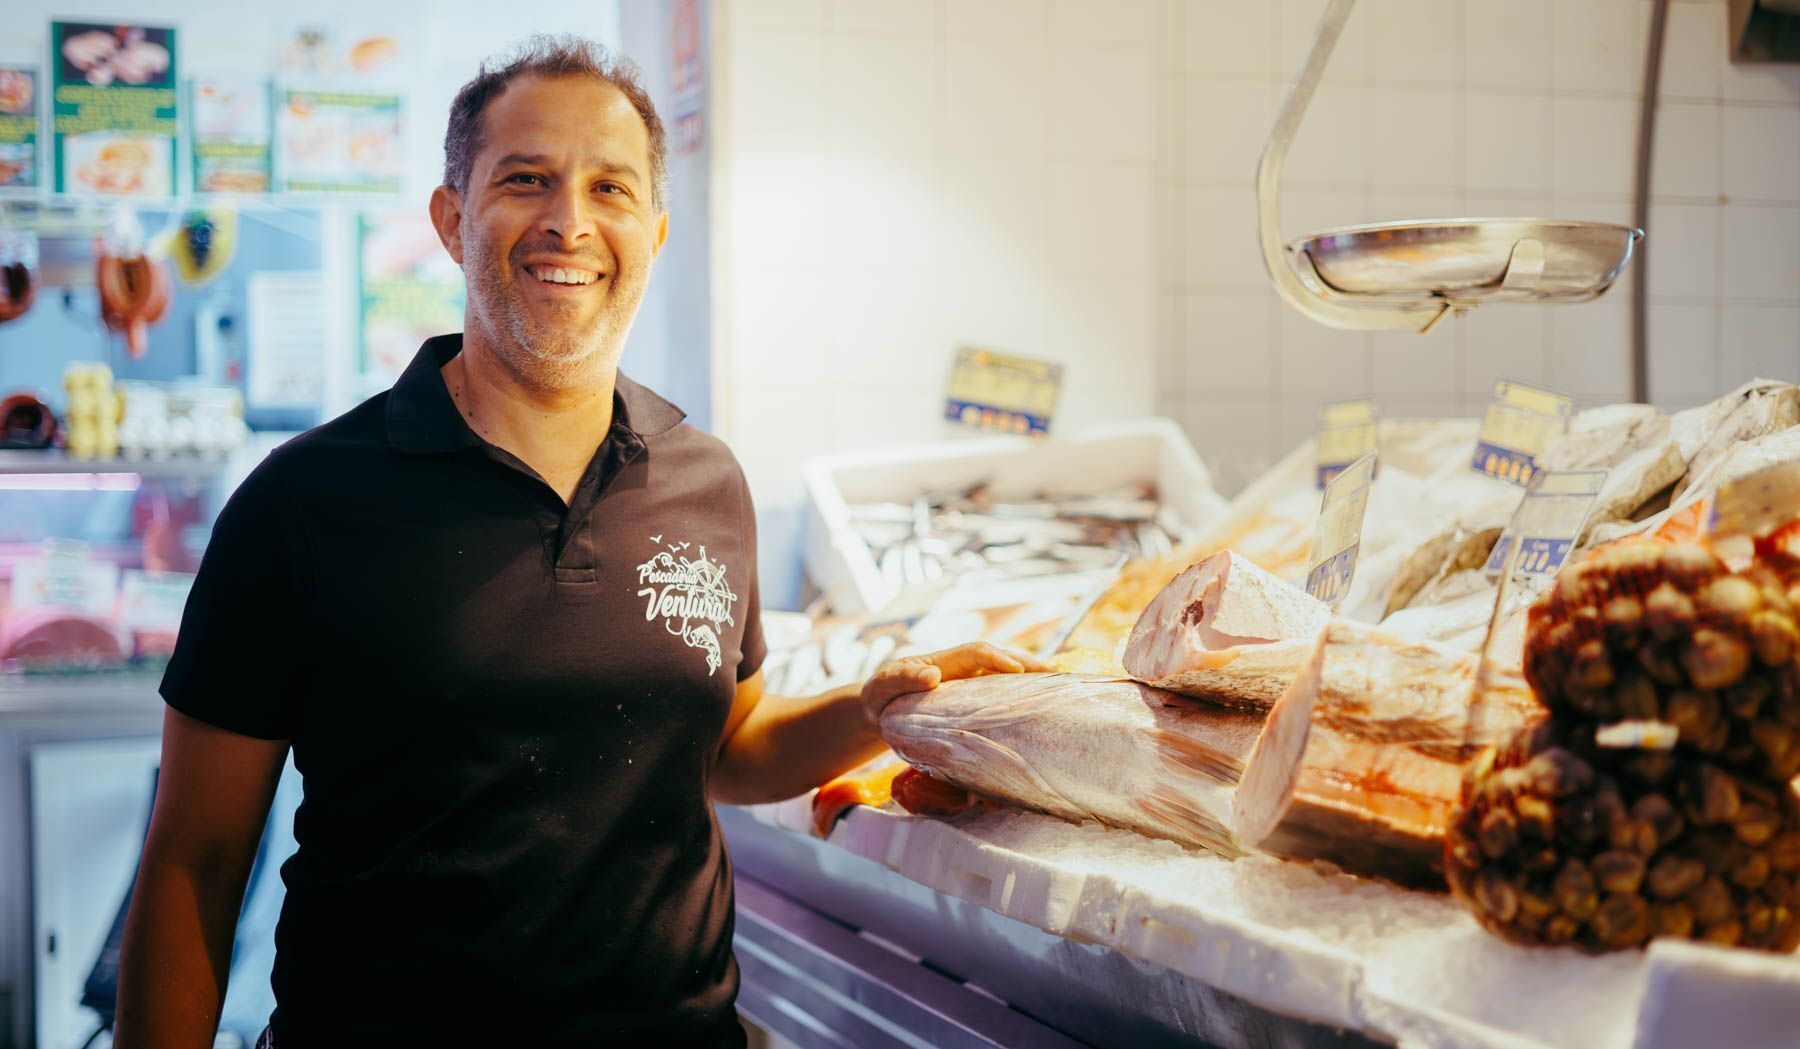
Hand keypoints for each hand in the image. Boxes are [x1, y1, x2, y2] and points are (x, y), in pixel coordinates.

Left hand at [860, 642, 1046, 723]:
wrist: (880, 709)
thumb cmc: (881, 694)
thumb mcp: (882, 685)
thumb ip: (901, 678)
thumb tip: (933, 677)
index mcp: (946, 660)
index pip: (978, 652)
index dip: (998, 658)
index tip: (1016, 670)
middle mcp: (965, 669)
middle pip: (1003, 660)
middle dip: (1028, 664)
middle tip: (1055, 676)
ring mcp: (973, 685)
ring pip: (1009, 678)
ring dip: (1033, 681)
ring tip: (1062, 691)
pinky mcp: (976, 703)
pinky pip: (1004, 697)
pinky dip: (1025, 699)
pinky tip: (1044, 710)